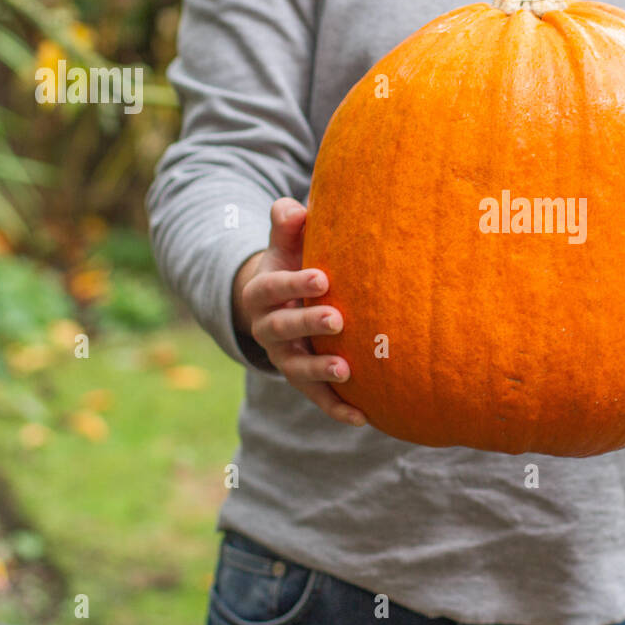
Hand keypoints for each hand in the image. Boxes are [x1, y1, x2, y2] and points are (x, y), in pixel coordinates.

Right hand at [231, 197, 366, 425]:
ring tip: (346, 369)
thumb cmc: (293, 265)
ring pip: (297, 368)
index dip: (295, 284)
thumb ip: (287, 226)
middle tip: (338, 318)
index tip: (322, 278)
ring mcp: (285, 357)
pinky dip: (337, 408)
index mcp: (261, 293)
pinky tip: (363, 417)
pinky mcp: (303, 380)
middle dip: (309, 324)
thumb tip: (293, 206)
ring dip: (320, 370)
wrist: (279, 305)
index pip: (273, 287)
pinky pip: (318, 397)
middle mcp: (268, 329)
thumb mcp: (285, 245)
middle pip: (283, 329)